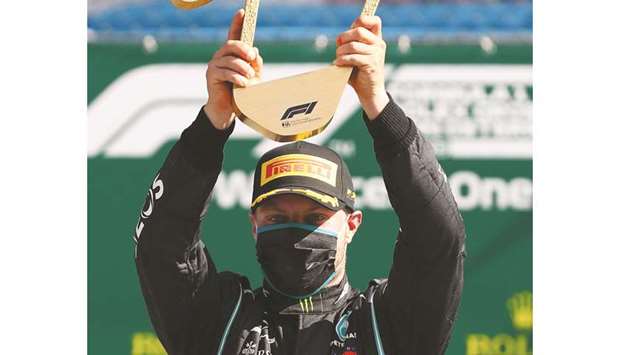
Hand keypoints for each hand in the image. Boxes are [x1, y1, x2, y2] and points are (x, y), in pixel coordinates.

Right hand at [204, 9, 262, 129]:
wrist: (227, 110)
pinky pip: (225, 72)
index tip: (242, 11)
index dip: (237, 23)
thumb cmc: (240, 92)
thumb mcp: (252, 77)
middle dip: (243, 49)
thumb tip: (255, 50)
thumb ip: (254, 64)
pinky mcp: (211, 76)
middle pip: (231, 45)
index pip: (233, 35)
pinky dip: (237, 78)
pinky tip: (243, 84)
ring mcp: (214, 65)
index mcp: (231, 55)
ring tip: (249, 78)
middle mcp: (221, 56)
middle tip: (252, 58)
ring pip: (230, 60)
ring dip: (242, 68)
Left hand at [334, 15, 388, 119]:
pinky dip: (342, 60)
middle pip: (359, 31)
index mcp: (376, 40)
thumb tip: (339, 39)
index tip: (351, 30)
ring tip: (338, 59)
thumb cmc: (359, 74)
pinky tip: (338, 65)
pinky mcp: (371, 64)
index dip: (361, 21)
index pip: (374, 20)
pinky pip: (353, 57)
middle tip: (338, 47)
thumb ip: (350, 44)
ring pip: (353, 45)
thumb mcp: (355, 56)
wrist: (369, 93)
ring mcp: (376, 54)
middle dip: (344, 38)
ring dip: (341, 52)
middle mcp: (379, 45)